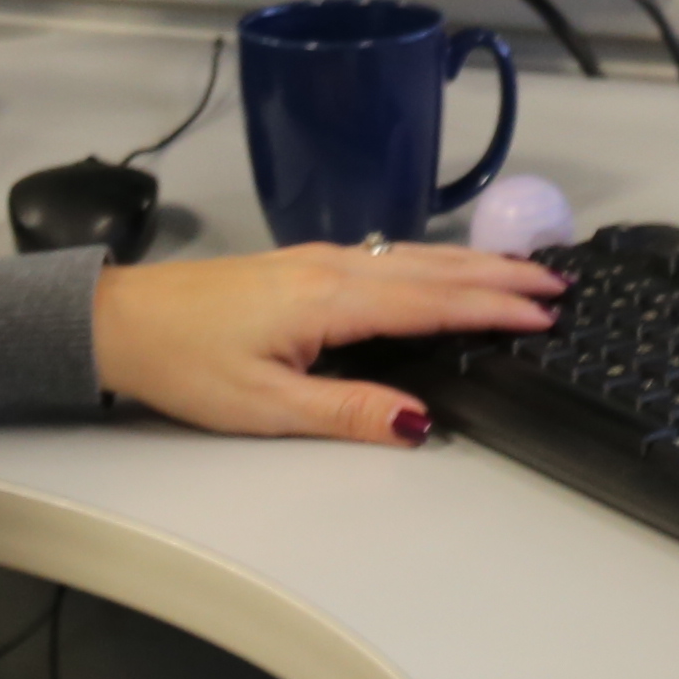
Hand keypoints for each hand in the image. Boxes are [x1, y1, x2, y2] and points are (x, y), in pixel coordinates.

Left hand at [93, 242, 557, 446]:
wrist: (121, 320)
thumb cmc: (186, 363)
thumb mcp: (268, 406)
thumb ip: (350, 411)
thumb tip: (421, 421)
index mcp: (332, 299)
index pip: (433, 303)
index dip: (493, 308)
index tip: (545, 313)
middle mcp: (333, 267)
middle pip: (433, 269)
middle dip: (499, 276)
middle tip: (557, 284)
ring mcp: (317, 259)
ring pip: (412, 257)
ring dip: (471, 264)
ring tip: (521, 270)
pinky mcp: (302, 264)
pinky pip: (387, 256)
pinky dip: (432, 261)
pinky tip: (442, 268)